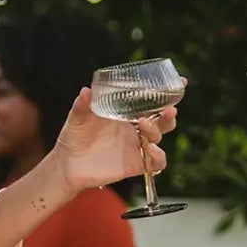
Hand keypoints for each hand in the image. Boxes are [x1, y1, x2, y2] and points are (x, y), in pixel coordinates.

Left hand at [53, 86, 173, 195]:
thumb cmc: (74, 138)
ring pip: (159, 137)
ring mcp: (137, 146)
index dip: (169, 92)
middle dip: (169, 113)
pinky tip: (149, 150)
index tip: (180, 82)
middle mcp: (136, 129)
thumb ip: (82, 106)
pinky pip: (157, 162)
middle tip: (168, 109)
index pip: (153, 101)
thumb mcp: (77, 119)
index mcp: (127, 113)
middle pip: (163, 119)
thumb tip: (86, 91)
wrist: (66, 165)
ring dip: (157, 129)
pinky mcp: (135, 164)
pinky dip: (158, 157)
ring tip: (143, 125)